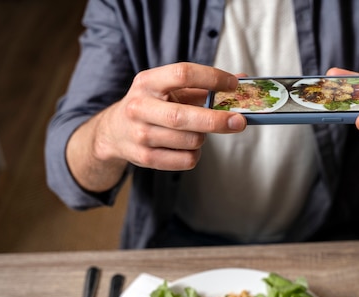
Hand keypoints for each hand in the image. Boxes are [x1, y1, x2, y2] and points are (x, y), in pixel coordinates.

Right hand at [67, 63, 246, 191]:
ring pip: (189, 140)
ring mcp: (140, 135)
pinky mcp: (145, 158)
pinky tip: (187, 147)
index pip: (182, 74)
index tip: (233, 84)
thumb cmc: (153, 106)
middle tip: (240, 121)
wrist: (114, 132)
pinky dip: (195, 154)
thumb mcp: (169, 89)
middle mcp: (139, 107)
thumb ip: (204, 85)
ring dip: (203, 138)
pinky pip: (186, 160)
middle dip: (217, 120)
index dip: (212, 78)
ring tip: (196, 132)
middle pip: (184, 116)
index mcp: (147, 82)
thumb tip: (244, 80)